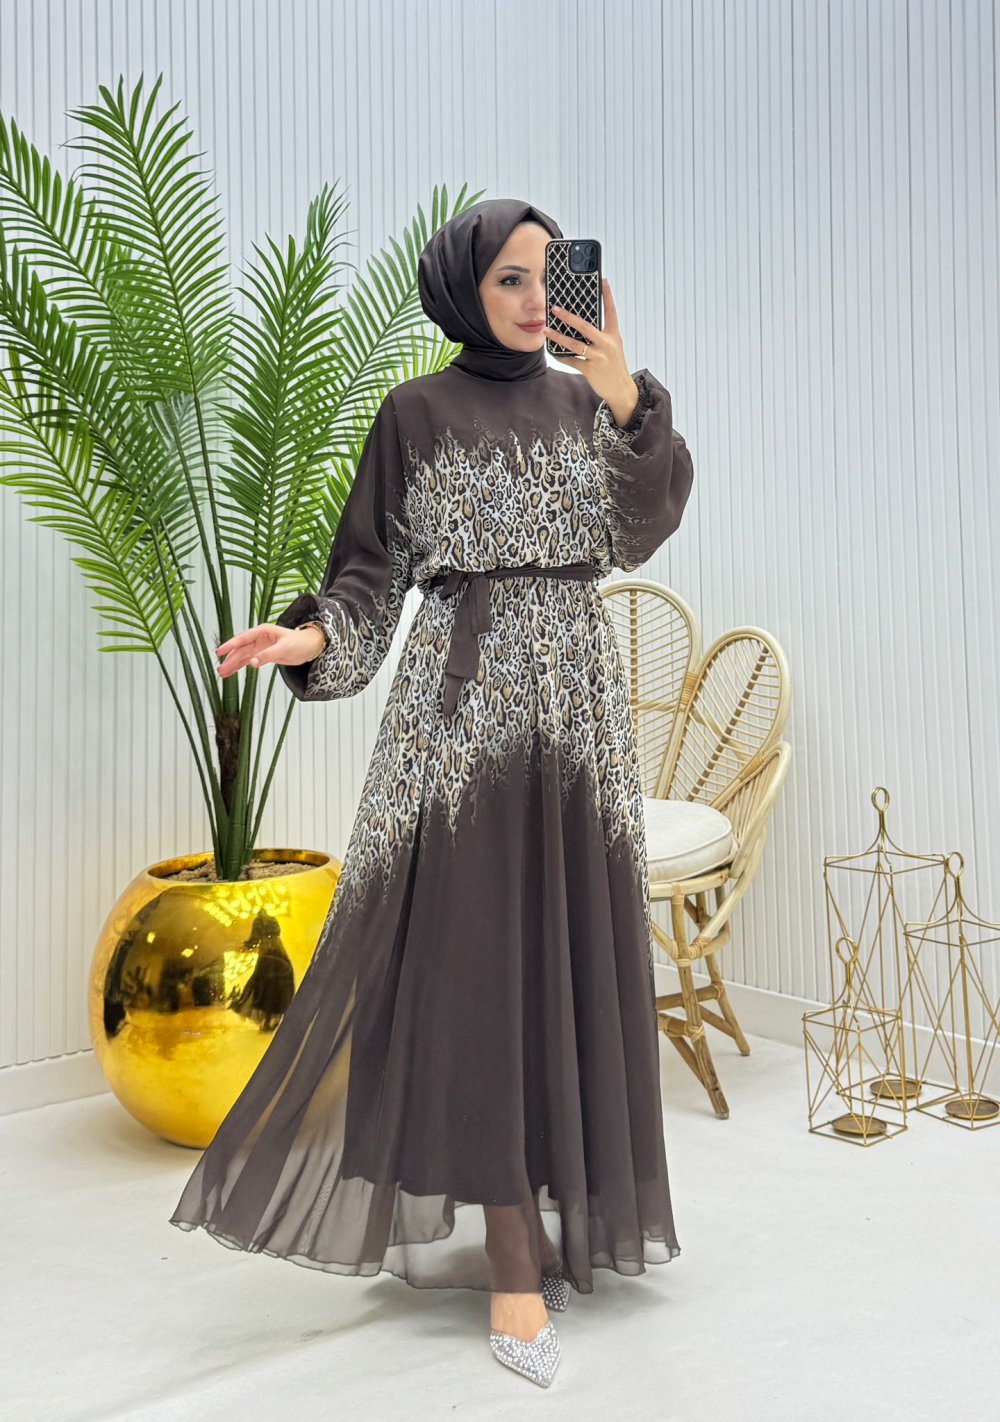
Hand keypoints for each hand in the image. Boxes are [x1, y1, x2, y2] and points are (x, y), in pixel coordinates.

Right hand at [214, 623, 322, 677]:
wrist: (310, 647)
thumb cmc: (299, 643)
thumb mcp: (283, 648)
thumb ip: (267, 655)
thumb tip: (252, 663)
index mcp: (262, 631)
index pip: (242, 639)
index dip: (230, 645)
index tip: (219, 652)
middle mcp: (259, 638)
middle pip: (241, 650)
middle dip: (230, 660)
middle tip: (220, 670)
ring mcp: (261, 647)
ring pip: (243, 657)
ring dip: (233, 664)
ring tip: (222, 674)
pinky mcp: (264, 655)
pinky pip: (250, 661)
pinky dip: (241, 667)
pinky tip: (233, 672)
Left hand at [542, 277, 637, 414]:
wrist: (621, 390)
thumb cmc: (614, 366)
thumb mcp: (613, 347)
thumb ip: (601, 335)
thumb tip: (581, 325)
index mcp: (613, 335)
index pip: (611, 312)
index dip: (608, 295)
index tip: (603, 280)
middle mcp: (607, 344)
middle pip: (585, 326)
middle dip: (568, 317)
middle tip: (555, 309)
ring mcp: (598, 357)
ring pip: (574, 344)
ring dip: (558, 336)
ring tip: (546, 330)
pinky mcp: (591, 370)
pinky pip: (572, 361)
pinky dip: (561, 356)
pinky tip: (552, 351)